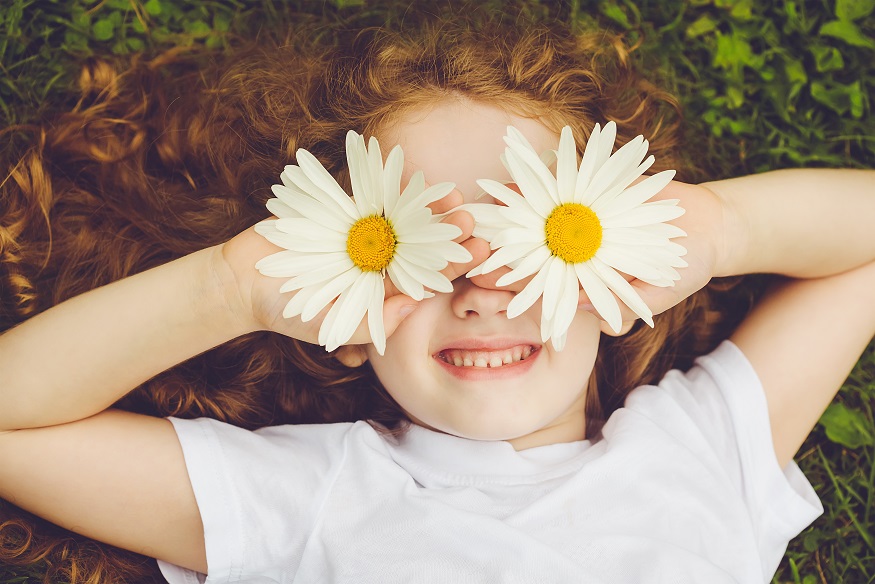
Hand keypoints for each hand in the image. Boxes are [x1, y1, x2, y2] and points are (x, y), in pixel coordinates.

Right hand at [217, 187, 487, 346]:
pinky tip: (414, 177)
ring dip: (428, 206)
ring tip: (453, 196)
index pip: (428, 275)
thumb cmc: (291, 311)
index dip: (454, 263)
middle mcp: (381, 258)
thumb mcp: (334, 324)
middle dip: (448, 232)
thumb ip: (374, 318)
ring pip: (403, 216)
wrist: (245, 281)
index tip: (478, 251)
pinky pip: (371, 193)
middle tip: (472, 220)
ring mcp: (363, 231)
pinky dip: (391, 183)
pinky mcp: (343, 208)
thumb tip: (414, 304)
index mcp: (386, 287)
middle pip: (423, 243)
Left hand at [469, 180, 724, 333]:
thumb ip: (619, 304)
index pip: (534, 286)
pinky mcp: (592, 187)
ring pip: (536, 211)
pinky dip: (540, 172)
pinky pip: (561, 178)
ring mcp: (580, 217)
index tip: (481, 281)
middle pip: (524, 249)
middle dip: (495, 246)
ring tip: (481, 200)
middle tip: (468, 242)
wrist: (708, 225)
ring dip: (508, 207)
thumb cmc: (684, 271)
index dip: (507, 285)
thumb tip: (580, 311)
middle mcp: (572, 250)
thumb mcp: (655, 294)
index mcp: (578, 281)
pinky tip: (515, 167)